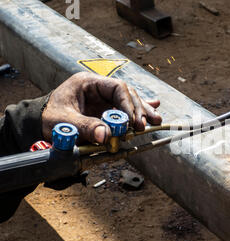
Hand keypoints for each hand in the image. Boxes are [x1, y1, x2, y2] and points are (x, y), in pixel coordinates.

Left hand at [42, 72, 161, 143]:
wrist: (39, 123)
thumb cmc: (48, 118)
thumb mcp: (64, 122)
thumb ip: (85, 127)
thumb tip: (105, 136)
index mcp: (88, 83)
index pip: (117, 88)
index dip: (128, 104)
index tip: (132, 121)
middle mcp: (99, 89)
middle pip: (127, 94)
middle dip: (139, 110)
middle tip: (144, 125)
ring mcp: (103, 99)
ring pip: (129, 101)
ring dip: (143, 112)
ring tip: (156, 121)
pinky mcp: (105, 110)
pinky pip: (125, 108)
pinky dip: (138, 111)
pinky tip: (155, 108)